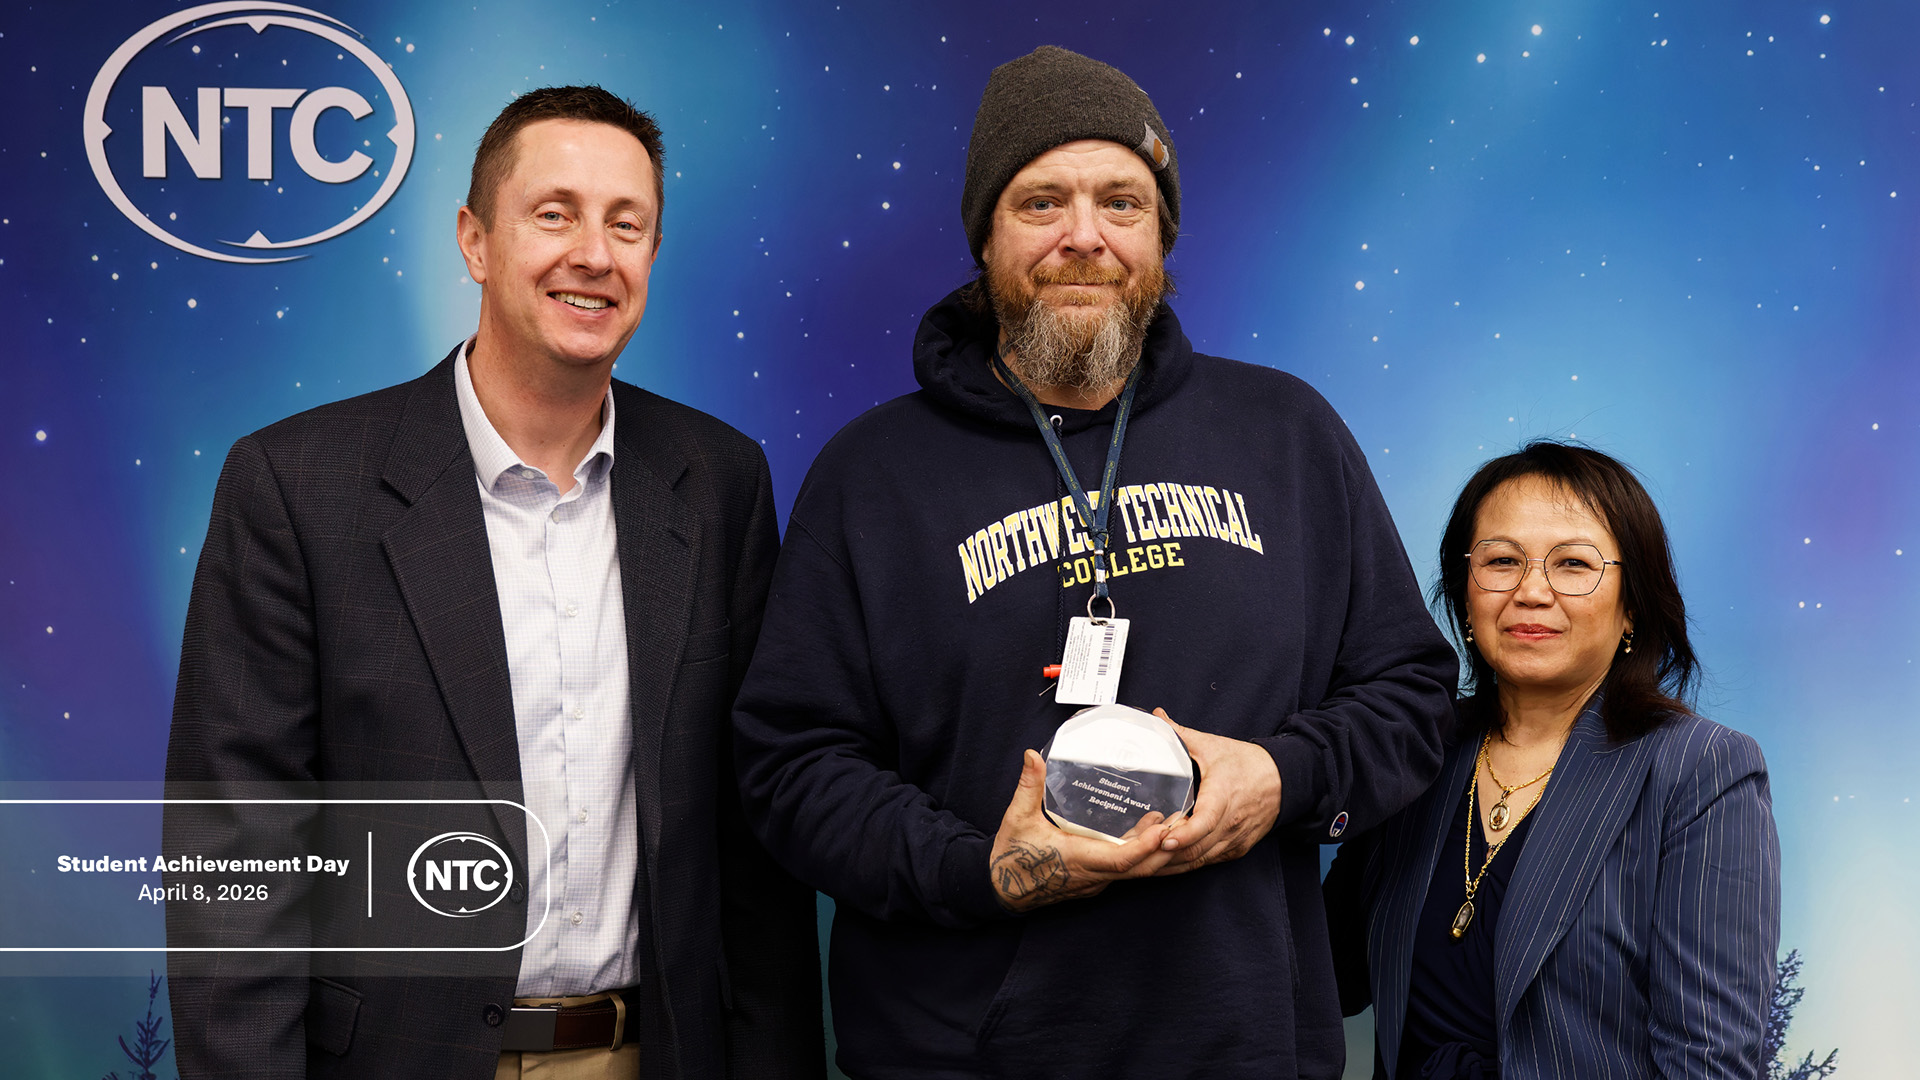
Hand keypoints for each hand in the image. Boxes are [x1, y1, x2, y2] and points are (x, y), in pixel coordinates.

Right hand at [989, 750, 1175, 912]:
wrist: (1003, 888)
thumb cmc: (1010, 855)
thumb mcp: (1016, 817)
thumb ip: (1028, 786)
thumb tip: (1032, 755)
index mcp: (1076, 860)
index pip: (1119, 860)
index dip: (1144, 847)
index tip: (1164, 829)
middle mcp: (1092, 874)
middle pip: (1138, 868)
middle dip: (1164, 846)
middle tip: (1185, 819)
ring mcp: (1096, 879)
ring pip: (1135, 869)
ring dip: (1157, 849)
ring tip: (1176, 820)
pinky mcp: (1096, 879)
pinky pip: (1126, 869)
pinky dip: (1143, 852)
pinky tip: (1153, 831)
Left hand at [1154, 709, 1282, 873]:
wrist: (1283, 779)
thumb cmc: (1246, 763)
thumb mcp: (1212, 745)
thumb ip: (1180, 734)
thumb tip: (1156, 716)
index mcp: (1224, 794)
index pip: (1205, 821)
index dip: (1184, 834)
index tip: (1163, 839)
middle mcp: (1231, 822)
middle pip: (1197, 848)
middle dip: (1167, 856)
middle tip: (1138, 856)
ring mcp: (1235, 839)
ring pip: (1201, 860)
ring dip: (1173, 865)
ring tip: (1144, 863)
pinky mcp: (1237, 849)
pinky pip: (1209, 862)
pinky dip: (1187, 864)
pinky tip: (1165, 863)